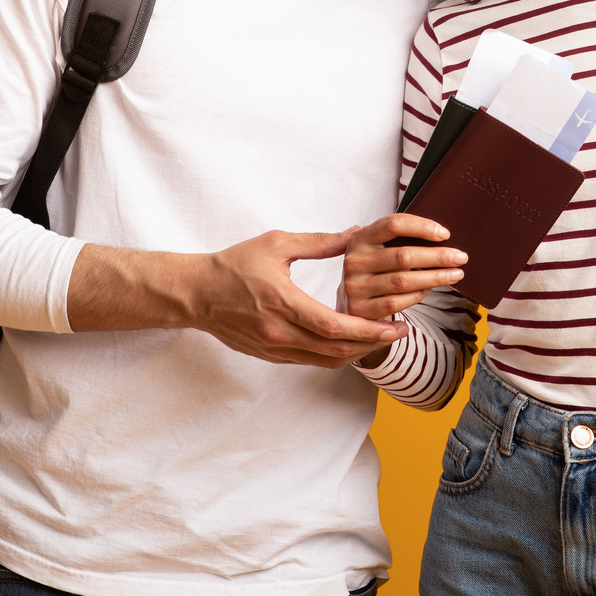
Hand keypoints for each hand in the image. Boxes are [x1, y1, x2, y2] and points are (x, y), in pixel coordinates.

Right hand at [68, 231, 403, 368]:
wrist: (196, 293)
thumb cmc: (234, 265)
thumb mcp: (276, 244)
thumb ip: (320, 242)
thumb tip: (356, 234)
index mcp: (283, 303)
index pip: (335, 327)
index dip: (369, 331)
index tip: (396, 326)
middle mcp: (279, 332)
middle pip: (336, 350)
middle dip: (373, 345)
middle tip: (399, 334)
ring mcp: (273, 348)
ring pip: (326, 361)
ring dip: (357, 353)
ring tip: (381, 338)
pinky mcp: (269, 355)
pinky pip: (310, 362)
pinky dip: (335, 355)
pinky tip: (351, 343)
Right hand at [342, 214, 465, 367]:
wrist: (350, 303)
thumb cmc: (375, 270)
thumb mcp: (378, 249)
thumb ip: (399, 240)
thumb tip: (442, 236)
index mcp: (360, 238)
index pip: (393, 224)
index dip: (422, 227)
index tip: (446, 234)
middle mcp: (354, 260)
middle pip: (403, 256)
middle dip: (437, 257)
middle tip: (461, 257)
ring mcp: (355, 286)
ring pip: (403, 281)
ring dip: (434, 278)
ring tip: (455, 275)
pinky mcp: (360, 309)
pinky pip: (396, 302)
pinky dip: (417, 295)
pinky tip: (430, 290)